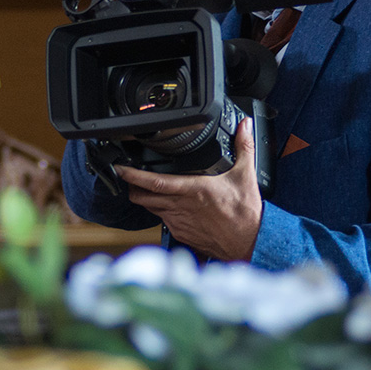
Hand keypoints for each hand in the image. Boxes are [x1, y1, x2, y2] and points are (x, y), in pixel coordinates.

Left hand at [114, 117, 262, 260]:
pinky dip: (161, 212)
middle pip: (142, 197)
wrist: (250, 244)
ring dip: (146, 199)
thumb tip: (244, 126)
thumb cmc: (246, 215)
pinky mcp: (181, 235)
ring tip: (149, 188)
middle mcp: (180, 207)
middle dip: (132, 186)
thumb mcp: (246, 175)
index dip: (132, 174)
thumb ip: (244, 146)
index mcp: (192, 190)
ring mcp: (178, 223)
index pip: (153, 181)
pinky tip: (170, 206)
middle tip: (130, 176)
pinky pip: (163, 222)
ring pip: (150, 210)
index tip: (120, 167)